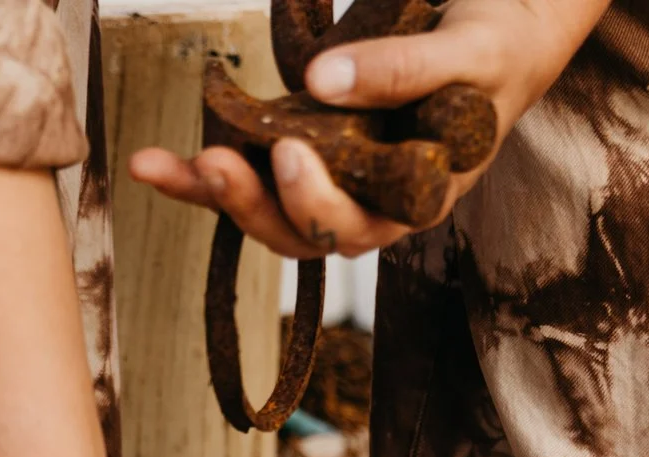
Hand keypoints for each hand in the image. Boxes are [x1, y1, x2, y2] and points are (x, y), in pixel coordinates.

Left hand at [124, 0, 609, 258]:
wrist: (500, 34)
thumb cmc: (492, 49)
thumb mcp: (466, 53)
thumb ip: (402, 69)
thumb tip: (320, 79)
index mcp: (418, 198)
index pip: (360, 225)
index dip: (318, 202)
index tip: (289, 151)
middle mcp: (369, 204)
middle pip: (299, 231)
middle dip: (250, 202)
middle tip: (212, 160)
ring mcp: (332, 183)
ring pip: (264, 212)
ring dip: (211, 194)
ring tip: (159, 166)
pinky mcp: (303, 156)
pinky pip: (247, 175)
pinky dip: (196, 174)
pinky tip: (148, 164)